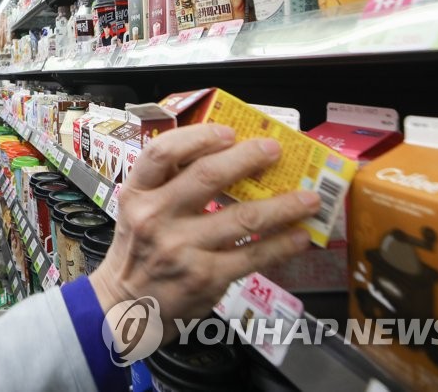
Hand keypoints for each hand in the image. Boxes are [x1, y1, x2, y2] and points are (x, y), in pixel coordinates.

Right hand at [89, 124, 319, 341]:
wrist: (128, 306)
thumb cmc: (140, 249)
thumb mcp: (137, 210)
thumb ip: (167, 183)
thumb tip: (223, 153)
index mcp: (137, 194)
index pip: (162, 152)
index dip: (198, 136)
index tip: (229, 132)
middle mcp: (156, 217)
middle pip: (207, 176)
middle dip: (248, 158)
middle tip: (274, 150)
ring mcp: (182, 249)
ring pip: (244, 218)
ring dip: (283, 205)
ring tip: (309, 198)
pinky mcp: (206, 277)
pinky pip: (254, 255)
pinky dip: (283, 244)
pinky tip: (299, 235)